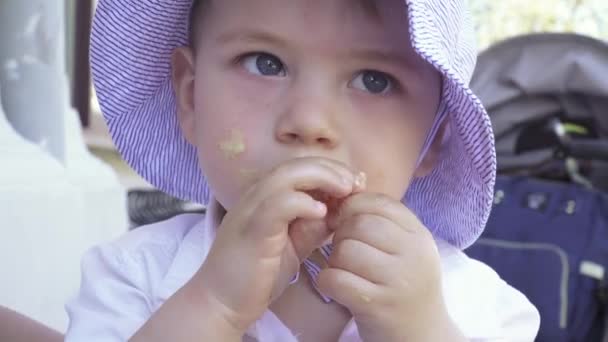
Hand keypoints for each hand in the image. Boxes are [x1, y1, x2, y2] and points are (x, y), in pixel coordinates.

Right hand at [193, 157, 357, 333]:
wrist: (222, 303)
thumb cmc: (257, 275)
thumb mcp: (293, 245)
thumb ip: (312, 226)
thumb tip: (339, 213)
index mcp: (266, 197)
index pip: (301, 168)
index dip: (331, 170)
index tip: (356, 184)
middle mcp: (256, 196)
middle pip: (297, 165)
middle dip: (331, 169)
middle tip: (356, 184)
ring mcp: (251, 210)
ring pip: (287, 176)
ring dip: (322, 177)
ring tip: (346, 191)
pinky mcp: (251, 229)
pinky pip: (278, 204)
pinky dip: (303, 203)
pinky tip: (322, 213)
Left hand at [318, 193, 463, 340]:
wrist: (422, 336)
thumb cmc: (404, 287)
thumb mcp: (405, 249)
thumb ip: (382, 222)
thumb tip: (343, 194)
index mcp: (419, 235)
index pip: (378, 203)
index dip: (353, 207)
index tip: (346, 222)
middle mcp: (414, 254)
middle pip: (358, 225)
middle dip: (341, 234)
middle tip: (344, 251)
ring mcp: (398, 281)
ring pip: (345, 250)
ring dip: (334, 260)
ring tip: (344, 271)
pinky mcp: (378, 305)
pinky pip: (335, 279)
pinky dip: (327, 281)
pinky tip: (337, 287)